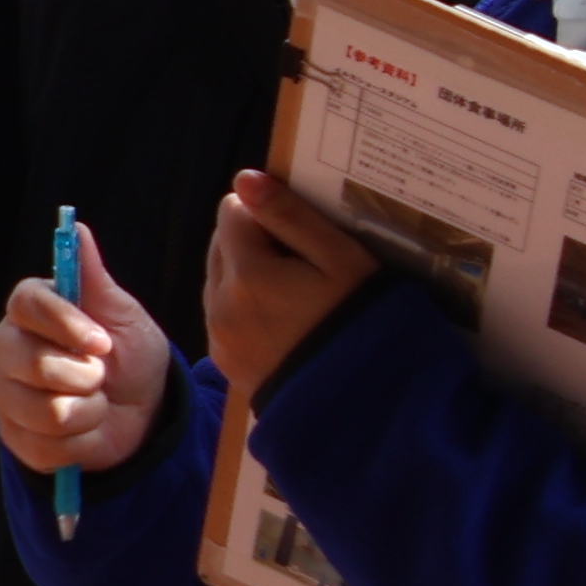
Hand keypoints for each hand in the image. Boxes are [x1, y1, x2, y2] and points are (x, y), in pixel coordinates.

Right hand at [0, 220, 174, 482]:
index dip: (65, 324)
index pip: (25, 304)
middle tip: (102, 375)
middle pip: (29, 361)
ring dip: (89, 412)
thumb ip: (95, 278)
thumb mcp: (124, 315)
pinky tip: (85, 431)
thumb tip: (77, 228)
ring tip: (97, 404)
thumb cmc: (131, 356)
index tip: (102, 342)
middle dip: (83, 376)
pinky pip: (45, 447)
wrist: (143, 413)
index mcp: (28, 312)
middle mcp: (5, 349)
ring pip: (43, 410)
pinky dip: (81, 443)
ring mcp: (4, 395)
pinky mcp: (12, 437)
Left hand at [203, 170, 380, 403]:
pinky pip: (223, 315)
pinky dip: (246, 308)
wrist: (367, 406)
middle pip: (222, 244)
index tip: (305, 236)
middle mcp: (220, 303)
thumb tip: (245, 178)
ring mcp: (219, 335)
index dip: (271, 215)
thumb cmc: (364, 323)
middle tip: (306, 265)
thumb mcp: (342, 262)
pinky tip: (287, 322)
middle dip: (256, 242)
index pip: (234, 211)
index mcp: (247, 272)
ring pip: (220, 279)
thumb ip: (291, 217)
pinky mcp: (225, 362)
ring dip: (249, 275)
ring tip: (299, 296)